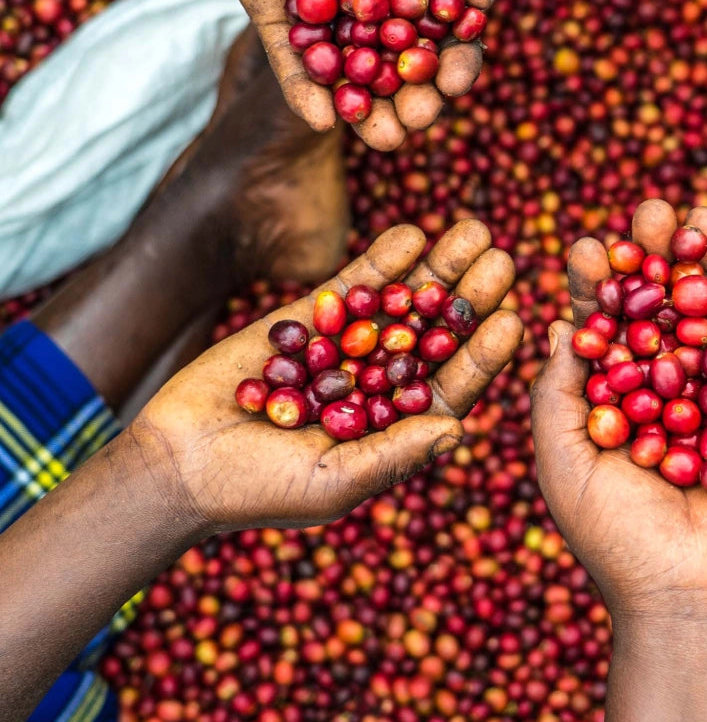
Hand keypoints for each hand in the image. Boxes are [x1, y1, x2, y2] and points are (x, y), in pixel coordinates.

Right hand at [130, 221, 522, 534]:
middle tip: (503, 259)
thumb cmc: (258, 491)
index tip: (514, 319)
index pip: (452, 384)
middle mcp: (380, 383)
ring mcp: (347, 346)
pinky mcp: (308, 320)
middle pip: (437, 333)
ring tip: (473, 230)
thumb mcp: (333, 482)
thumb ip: (394, 453)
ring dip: (438, 267)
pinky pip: (354, 286)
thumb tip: (458, 430)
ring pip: (404, 302)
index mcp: (397, 425)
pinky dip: (383, 260)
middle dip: (469, 296)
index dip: (483, 353)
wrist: (176, 464)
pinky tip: (413, 232)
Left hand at [188, 0, 491, 151]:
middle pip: (402, 61)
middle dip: (414, 98)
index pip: (446, 26)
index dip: (456, 57)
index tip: (456, 78)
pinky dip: (304, 88)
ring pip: (351, 69)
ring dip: (366, 107)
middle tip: (417, 120)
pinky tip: (321, 117)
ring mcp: (324, 4)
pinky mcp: (272, 7)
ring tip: (378, 136)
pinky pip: (289, 56)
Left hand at [530, 199, 706, 623]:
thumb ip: (558, 390)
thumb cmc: (614, 537)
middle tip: (653, 211)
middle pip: (662, 305)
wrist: (690, 598)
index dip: (596, 283)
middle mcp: (669, 387)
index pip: (604, 325)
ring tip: (702, 211)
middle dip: (658, 256)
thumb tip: (556, 323)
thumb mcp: (563, 457)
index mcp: (616, 398)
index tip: (586, 245)